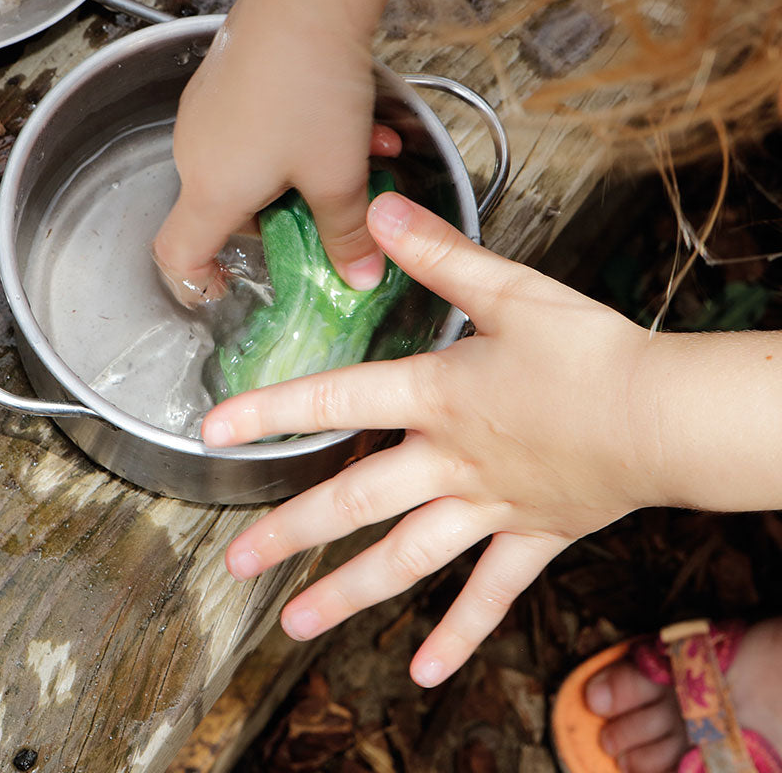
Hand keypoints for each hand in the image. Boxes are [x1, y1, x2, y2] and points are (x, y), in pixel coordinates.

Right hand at [153, 0, 398, 304]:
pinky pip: (254, 125)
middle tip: (333, 208)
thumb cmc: (311, 93)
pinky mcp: (224, 78)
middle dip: (284, 216)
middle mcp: (195, 152)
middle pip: (229, 208)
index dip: (196, 281)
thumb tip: (361, 278)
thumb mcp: (338, 176)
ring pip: (252, 163)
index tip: (226, 287)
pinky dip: (296, 135)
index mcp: (211, 190)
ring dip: (304, 170)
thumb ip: (347, 233)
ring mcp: (206, 111)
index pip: (177, 254)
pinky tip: (350, 116)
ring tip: (365, 152)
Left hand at [201, 192, 659, 685]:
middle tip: (234, 562)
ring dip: (349, 592)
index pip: (335, 402)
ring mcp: (487, 507)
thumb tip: (380, 209)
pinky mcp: (531, 536)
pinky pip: (490, 594)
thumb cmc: (591, 352)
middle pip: (355, 500)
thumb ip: (438, 253)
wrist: (666, 415)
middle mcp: (449, 461)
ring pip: (406, 558)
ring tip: (295, 624)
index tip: (214, 433)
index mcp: (437, 398)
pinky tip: (427, 672)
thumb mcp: (510, 290)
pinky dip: (460, 633)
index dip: (270, 413)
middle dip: (291, 531)